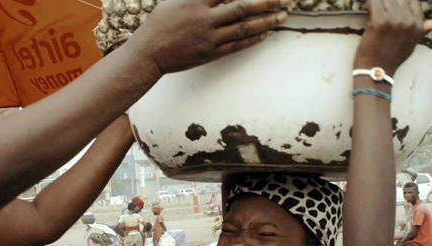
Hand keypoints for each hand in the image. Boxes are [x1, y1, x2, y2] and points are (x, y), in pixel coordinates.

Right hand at [128, 0, 289, 76]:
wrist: (149, 54)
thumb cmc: (159, 24)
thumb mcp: (175, 0)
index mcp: (195, 1)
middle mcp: (205, 19)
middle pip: (242, 7)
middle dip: (267, 2)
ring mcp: (209, 38)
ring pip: (244, 28)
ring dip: (266, 21)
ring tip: (283, 16)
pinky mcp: (210, 54)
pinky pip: (236, 45)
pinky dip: (252, 39)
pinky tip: (265, 33)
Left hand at [354, 0, 431, 74]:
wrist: (376, 71)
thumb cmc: (391, 58)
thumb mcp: (413, 43)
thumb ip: (423, 28)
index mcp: (418, 25)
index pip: (413, 1)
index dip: (401, 1)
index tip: (391, 5)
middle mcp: (409, 21)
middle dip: (388, 1)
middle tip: (380, 7)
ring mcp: (394, 20)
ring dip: (378, 2)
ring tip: (373, 7)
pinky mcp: (379, 22)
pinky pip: (374, 3)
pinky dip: (370, 4)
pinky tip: (367, 8)